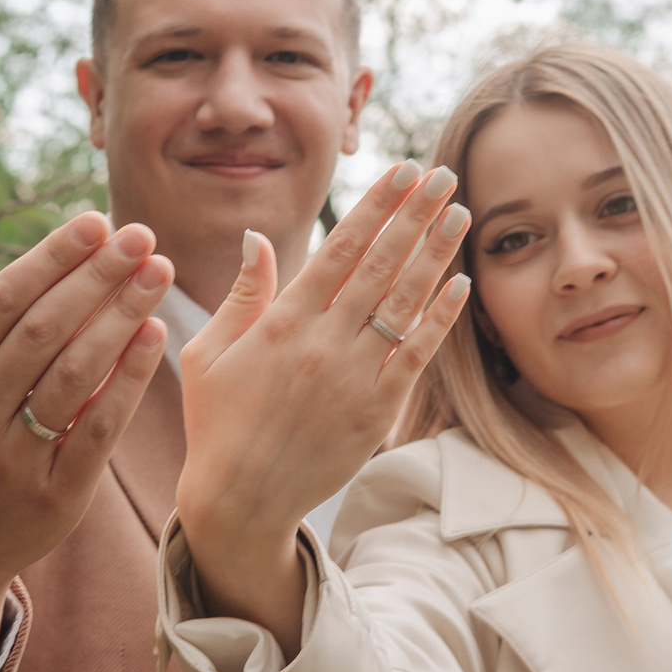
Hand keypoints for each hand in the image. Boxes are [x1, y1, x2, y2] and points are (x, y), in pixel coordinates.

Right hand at [0, 216, 172, 671]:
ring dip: (122, 318)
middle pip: (42, 334)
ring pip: (75, 376)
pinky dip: (130, 380)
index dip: (48, 260)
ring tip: (159, 274)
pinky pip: (100, 428)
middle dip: (96, 277)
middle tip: (142, 236)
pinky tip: (156, 337)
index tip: (93, 222)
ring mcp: (13, 462)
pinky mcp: (57, 496)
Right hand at [173, 161, 471, 644]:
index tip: (403, 170)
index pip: (341, 246)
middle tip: (445, 175)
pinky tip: (461, 283)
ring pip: (404, 301)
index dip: (377, 204)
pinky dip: (440, 317)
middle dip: (416, 213)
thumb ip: (242, 293)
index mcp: (283, 321)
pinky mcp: (376, 413)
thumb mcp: (210, 354)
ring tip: (461, 214)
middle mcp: (322, 342)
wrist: (239, 501)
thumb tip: (256, 235)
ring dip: (436, 253)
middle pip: (381, 263)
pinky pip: (416, 355)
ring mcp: (353, 377)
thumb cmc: (218, 423)